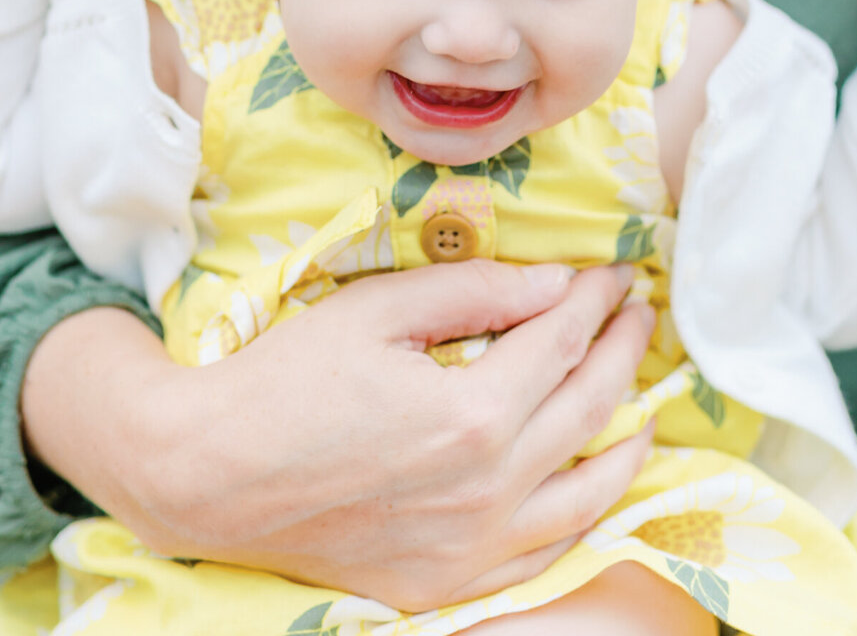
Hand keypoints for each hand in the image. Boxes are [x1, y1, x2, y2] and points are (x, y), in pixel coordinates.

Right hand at [23, 263, 655, 609]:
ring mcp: (470, 548)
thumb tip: (557, 284)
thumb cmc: (287, 378)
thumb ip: (477, 291)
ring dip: (628, 440)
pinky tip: (591, 484)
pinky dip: (583, 515)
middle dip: (623, 351)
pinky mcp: (446, 585)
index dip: (594, 300)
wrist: (210, 475)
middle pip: (588, 410)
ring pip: (587, 496)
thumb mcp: (378, 309)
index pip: (562, 343)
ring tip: (646, 401)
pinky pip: (543, 555)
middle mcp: (487, 491)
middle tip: (639, 310)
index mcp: (472, 415)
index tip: (614, 270)